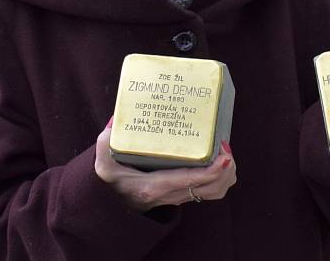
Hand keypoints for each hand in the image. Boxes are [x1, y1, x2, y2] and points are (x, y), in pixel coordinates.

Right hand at [94, 120, 236, 211]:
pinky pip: (210, 191)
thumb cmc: (110, 186)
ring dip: (226, 174)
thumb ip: (105, 143)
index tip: (224, 155)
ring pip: (215, 191)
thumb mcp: (103, 165)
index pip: (190, 181)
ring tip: (225, 151)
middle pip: (212, 188)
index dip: (212, 171)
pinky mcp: (182, 195)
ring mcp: (179, 197)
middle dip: (226, 169)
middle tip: (225, 146)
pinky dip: (220, 177)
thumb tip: (114, 121)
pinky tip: (217, 160)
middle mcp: (172, 194)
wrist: (112, 209)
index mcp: (156, 185)